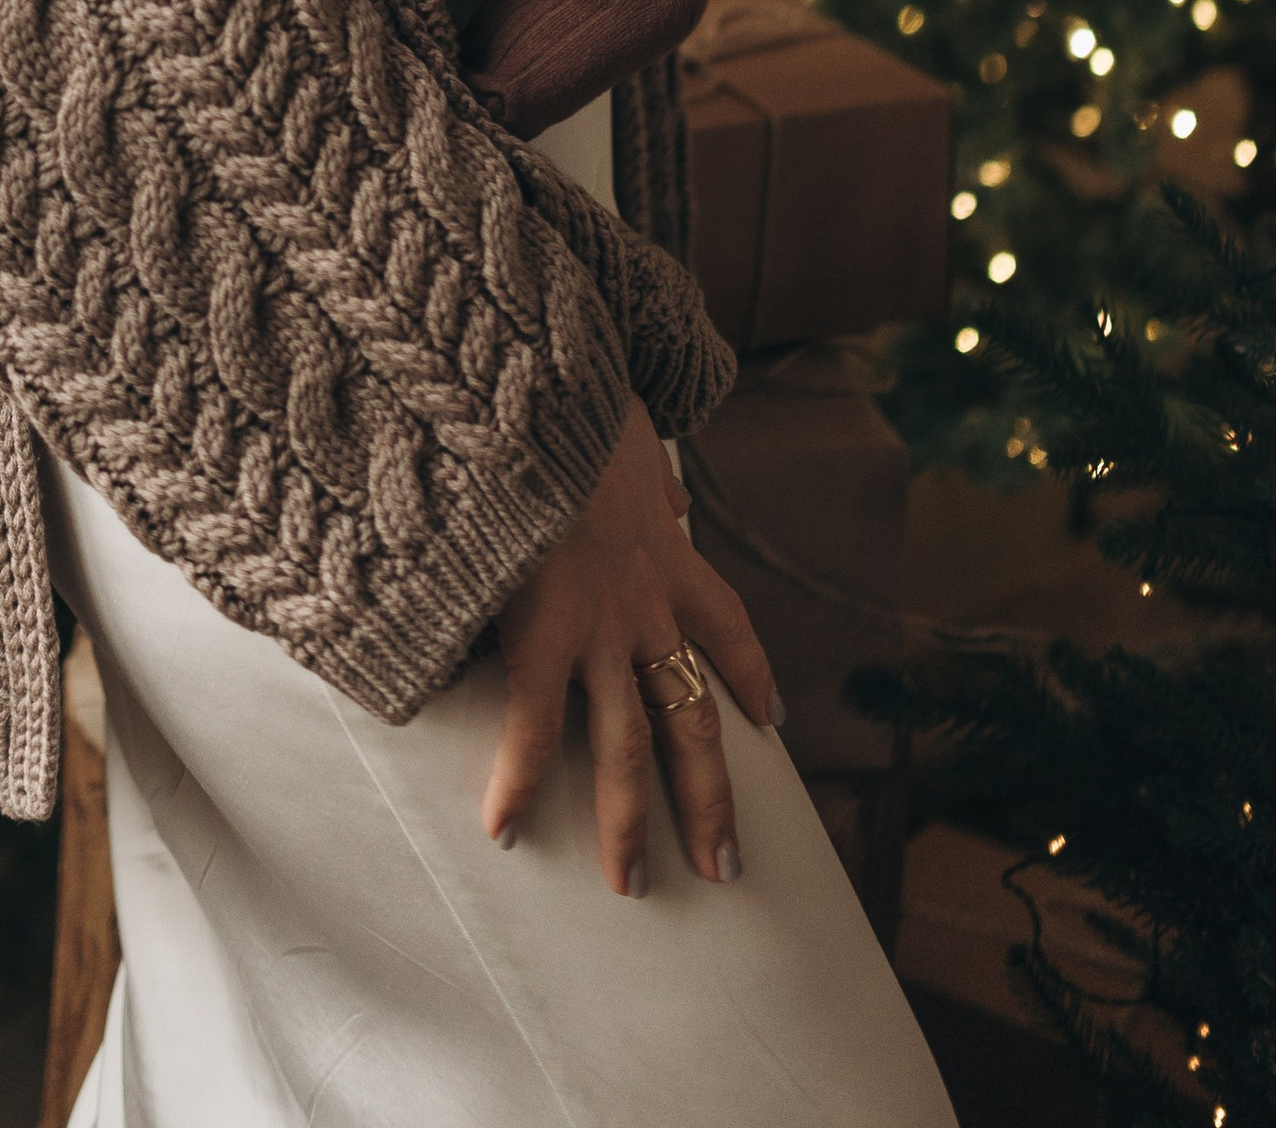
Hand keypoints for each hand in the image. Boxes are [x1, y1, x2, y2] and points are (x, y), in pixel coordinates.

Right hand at [486, 401, 780, 894]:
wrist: (534, 392)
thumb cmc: (569, 397)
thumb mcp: (629, 428)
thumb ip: (647, 470)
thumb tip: (668, 491)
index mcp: (666, 550)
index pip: (727, 625)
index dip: (748, 675)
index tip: (770, 717)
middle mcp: (645, 602)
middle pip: (691, 717)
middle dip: (710, 797)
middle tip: (723, 865)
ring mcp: (598, 627)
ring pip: (628, 746)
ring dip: (631, 821)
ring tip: (632, 884)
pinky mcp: (540, 633)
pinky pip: (534, 732)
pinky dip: (517, 784)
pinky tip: (505, 830)